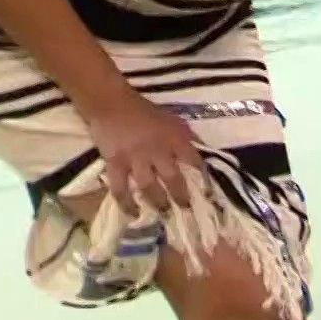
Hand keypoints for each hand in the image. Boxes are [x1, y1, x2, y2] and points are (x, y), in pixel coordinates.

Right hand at [88, 94, 203, 216]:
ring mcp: (136, 159)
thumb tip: (201, 152)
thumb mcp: (173, 120)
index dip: (203, 178)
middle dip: (181, 196)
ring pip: (149, 186)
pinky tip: (133, 214)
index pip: (194, 160)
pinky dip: (126, 203)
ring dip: (158, 202)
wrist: (112, 105)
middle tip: (186, 209)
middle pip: (173, 178)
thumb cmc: (145, 111)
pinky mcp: (115, 164)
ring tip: (164, 213)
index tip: (208, 194)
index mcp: (175, 138)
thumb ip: (186, 137)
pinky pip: (121, 188)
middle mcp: (158, 150)